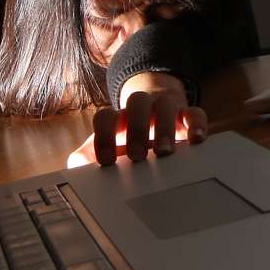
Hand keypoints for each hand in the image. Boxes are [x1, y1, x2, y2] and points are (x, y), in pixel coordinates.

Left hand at [90, 72, 207, 163]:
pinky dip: (196, 124)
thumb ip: (91, 153)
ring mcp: (166, 107)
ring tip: (163, 152)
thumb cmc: (130, 136)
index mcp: (119, 116)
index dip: (103, 136)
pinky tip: (196, 140)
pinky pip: (195, 112)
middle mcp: (142, 106)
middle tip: (136, 156)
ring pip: (165, 106)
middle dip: (136, 129)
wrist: (158, 114)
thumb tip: (74, 164)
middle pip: (136, 104)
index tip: (106, 161)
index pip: (106, 116)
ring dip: (164, 127)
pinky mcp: (188, 114)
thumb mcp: (111, 144)